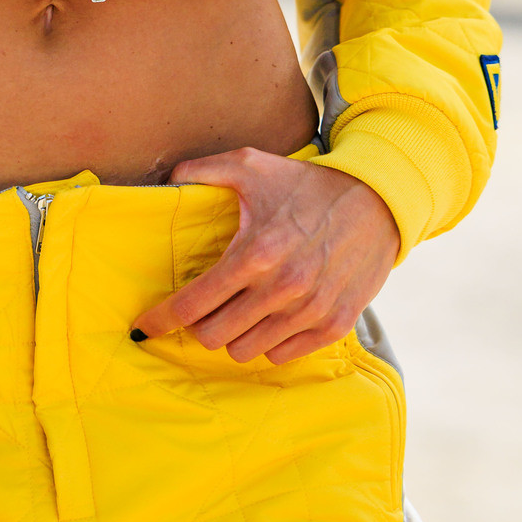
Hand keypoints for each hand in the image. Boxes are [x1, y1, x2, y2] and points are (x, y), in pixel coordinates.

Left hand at [132, 148, 399, 364]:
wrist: (377, 200)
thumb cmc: (307, 184)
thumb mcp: (252, 165)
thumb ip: (203, 170)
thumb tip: (168, 182)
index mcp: (255, 253)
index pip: (193, 304)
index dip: (162, 319)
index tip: (144, 326)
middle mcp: (282, 289)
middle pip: (214, 337)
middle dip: (199, 326)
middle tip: (202, 309)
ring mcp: (309, 312)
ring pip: (246, 352)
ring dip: (233, 336)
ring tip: (236, 312)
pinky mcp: (333, 326)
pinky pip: (282, 356)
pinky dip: (268, 343)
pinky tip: (267, 319)